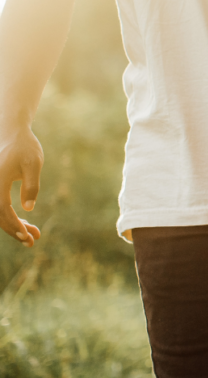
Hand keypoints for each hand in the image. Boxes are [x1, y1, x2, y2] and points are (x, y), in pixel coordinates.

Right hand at [0, 125, 42, 246]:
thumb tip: (28, 208)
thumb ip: (31, 185)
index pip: (1, 208)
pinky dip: (12, 218)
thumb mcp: (34, 164)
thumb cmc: (26, 149)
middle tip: (32, 242)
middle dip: (14, 230)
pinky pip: (1, 208)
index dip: (13, 223)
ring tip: (34, 236)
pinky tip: (26, 225)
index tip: (26, 235)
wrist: (14, 136)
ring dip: (14, 226)